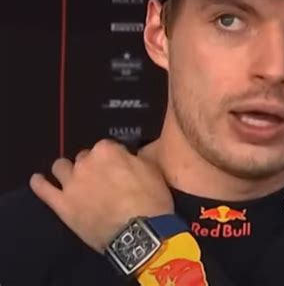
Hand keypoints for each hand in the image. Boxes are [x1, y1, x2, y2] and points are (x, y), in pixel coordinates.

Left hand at [29, 139, 173, 252]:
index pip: (107, 146)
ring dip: (68, 170)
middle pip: (84, 156)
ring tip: (74, 178)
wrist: (138, 233)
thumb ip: (133, 158)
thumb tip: (126, 158)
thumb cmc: (150, 199)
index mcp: (107, 150)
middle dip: (92, 164)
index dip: (114, 157)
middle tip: (103, 178)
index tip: (120, 166)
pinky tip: (38, 179)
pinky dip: (40, 183)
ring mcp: (71, 183)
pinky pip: (44, 190)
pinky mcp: (62, 205)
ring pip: (61, 167)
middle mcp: (85, 162)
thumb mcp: (151, 170)